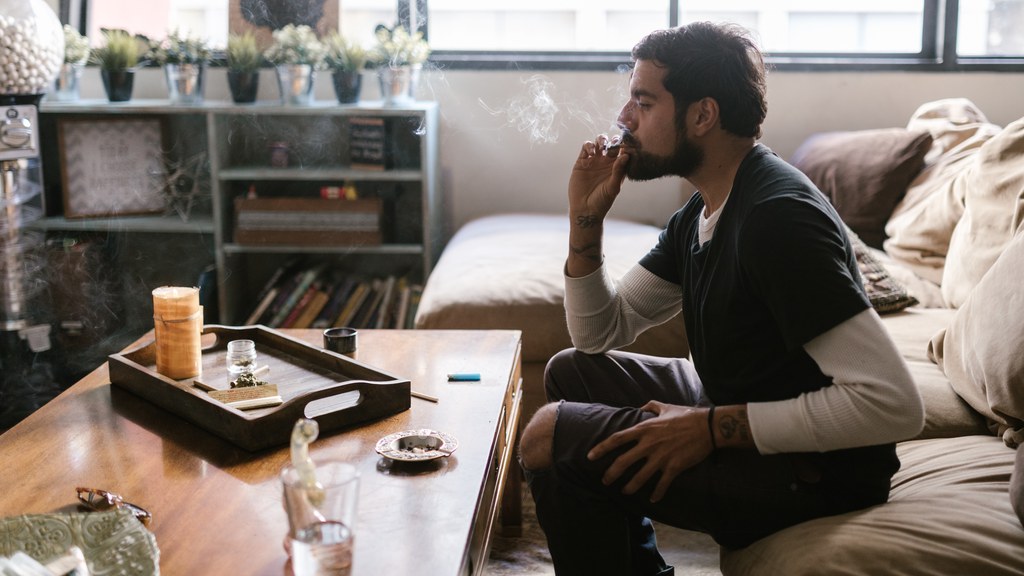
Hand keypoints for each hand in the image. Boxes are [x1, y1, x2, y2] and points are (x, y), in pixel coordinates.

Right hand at [568, 134, 629, 221]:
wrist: (585, 209)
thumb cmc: (602, 201)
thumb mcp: (613, 187)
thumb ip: (619, 171)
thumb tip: (626, 155)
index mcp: (617, 167)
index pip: (623, 151)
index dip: (625, 145)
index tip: (626, 144)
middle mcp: (606, 162)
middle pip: (611, 143)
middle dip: (613, 140)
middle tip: (613, 143)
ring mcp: (594, 161)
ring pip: (599, 142)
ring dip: (601, 139)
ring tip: (602, 145)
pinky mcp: (582, 162)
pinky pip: (586, 147)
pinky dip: (588, 145)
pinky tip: (591, 152)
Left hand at [587, 401, 711, 502]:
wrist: (708, 427)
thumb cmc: (686, 415)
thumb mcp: (665, 407)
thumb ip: (651, 406)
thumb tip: (641, 406)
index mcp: (645, 429)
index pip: (617, 439)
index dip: (602, 448)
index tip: (590, 456)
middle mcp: (650, 444)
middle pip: (624, 462)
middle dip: (611, 473)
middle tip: (605, 481)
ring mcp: (661, 457)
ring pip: (640, 476)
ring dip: (630, 486)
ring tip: (625, 492)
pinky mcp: (674, 467)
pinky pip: (662, 484)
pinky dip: (657, 493)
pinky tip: (653, 500)